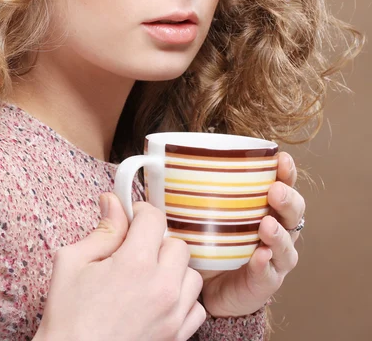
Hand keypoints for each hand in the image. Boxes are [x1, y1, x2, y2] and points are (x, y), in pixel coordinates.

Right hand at [35, 195, 205, 340]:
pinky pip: (196, 307)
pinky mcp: (177, 335)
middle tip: (133, 250)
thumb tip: (114, 202)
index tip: (130, 218)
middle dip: (156, 241)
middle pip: (177, 244)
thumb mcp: (73, 262)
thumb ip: (102, 230)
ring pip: (191, 274)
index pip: (155, 218)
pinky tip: (158, 300)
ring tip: (146, 277)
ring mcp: (173, 314)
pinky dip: (181, 299)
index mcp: (134, 264)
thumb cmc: (68, 316)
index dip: (140, 212)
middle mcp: (161, 287)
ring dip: (172, 269)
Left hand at [199, 152, 304, 317]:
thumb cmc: (205, 244)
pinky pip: (269, 273)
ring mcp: (273, 258)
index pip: (282, 185)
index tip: (280, 159)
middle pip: (294, 213)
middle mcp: (275, 231)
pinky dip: (264, 264)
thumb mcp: (196, 214)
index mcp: (262, 208)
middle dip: (287, 200)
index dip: (286, 172)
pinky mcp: (264, 283)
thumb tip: (153, 165)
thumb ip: (183, 192)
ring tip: (266, 225)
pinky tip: (259, 256)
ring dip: (279, 234)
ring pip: (287, 244)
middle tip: (274, 191)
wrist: (206, 287)